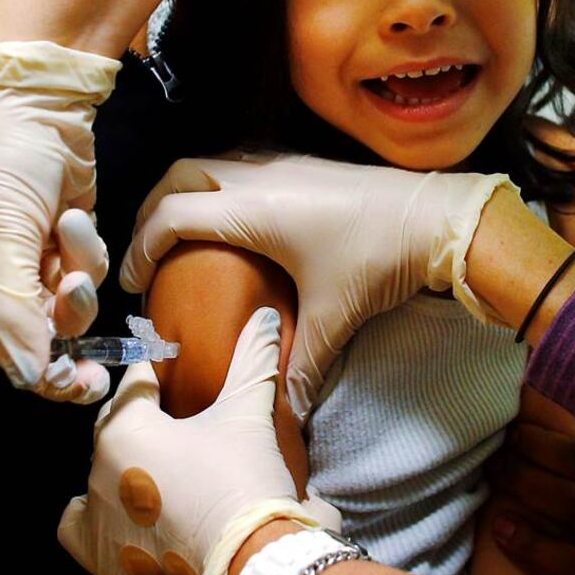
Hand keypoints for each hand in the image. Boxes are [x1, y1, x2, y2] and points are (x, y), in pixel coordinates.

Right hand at [0, 24, 120, 403]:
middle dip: (67, 318)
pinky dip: (85, 245)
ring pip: (71, 305)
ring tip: (67, 228)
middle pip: (43, 336)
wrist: (35, 100)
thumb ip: (14, 318)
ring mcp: (33, 260)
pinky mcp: (67, 240)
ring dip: (77, 272)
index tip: (82, 383)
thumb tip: (31, 380)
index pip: (5, 353)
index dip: (44, 373)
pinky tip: (71, 211)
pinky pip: (88, 268)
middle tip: (84, 312)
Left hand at [58, 307, 340, 574]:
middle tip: (171, 424)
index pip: (133, 383)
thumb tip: (264, 316)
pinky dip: (94, 518)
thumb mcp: (248, 416)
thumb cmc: (244, 484)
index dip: (154, 372)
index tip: (165, 369)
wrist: (252, 566)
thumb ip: (251, 361)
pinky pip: (77, 526)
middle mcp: (98, 470)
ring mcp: (97, 517)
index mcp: (125, 429)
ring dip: (120, 470)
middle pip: (112, 428)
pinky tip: (122, 515)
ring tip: (155, 473)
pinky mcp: (101, 558)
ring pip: (96, 475)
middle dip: (139, 421)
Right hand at [119, 153, 517, 418]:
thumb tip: (286, 412)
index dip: (140, 248)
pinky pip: (236, 164)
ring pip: (207, 163)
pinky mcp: (300, 164)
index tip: (132, 282)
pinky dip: (213, 187)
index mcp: (252, 209)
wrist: (441, 216)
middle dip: (150, 209)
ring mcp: (280, 164)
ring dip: (182, 192)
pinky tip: (226, 220)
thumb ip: (301, 364)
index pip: (171, 218)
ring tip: (176, 234)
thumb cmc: (381, 258)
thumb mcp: (335, 316)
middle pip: (177, 175)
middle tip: (144, 250)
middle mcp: (258, 177)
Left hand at [487, 407, 574, 574]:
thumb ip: (548, 424)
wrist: (554, 571)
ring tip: (493, 476)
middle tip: (494, 452)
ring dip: (526, 488)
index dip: (549, 435)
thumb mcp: (558, 460)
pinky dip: (535, 545)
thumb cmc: (553, 498)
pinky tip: (502, 527)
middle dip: (531, 455)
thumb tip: (516, 381)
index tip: (511, 429)